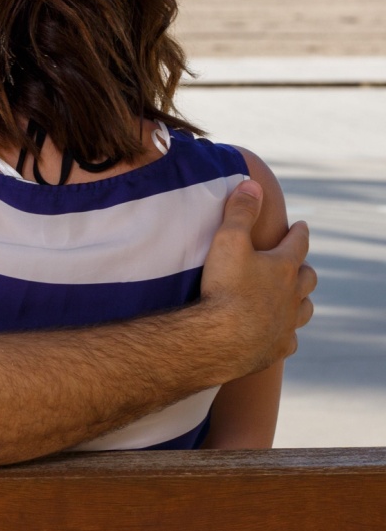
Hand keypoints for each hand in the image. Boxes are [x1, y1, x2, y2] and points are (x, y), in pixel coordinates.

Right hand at [200, 180, 315, 377]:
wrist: (224, 338)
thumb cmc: (226, 287)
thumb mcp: (228, 240)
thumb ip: (240, 211)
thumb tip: (253, 184)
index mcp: (283, 267)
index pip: (298, 243)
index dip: (299, 233)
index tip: (302, 225)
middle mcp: (292, 295)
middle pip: (307, 278)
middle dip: (303, 268)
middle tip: (298, 263)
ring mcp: (287, 323)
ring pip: (304, 309)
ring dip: (301, 300)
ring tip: (294, 298)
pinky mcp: (277, 347)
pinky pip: (289, 339)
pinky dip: (286, 332)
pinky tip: (279, 333)